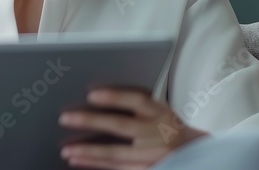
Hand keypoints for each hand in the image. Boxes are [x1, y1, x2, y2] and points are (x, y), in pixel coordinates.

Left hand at [57, 87, 207, 168]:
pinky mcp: (148, 169)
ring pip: (116, 153)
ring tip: (66, 149)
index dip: (115, 97)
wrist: (194, 153)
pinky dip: (95, 164)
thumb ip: (134, 105)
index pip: (138, 100)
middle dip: (91, 122)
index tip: (91, 95)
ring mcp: (154, 155)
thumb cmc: (167, 127)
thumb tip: (94, 98)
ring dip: (88, 151)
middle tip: (64, 118)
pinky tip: (77, 160)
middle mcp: (159, 133)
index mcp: (161, 112)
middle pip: (122, 125)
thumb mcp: (158, 110)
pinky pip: (118, 168)